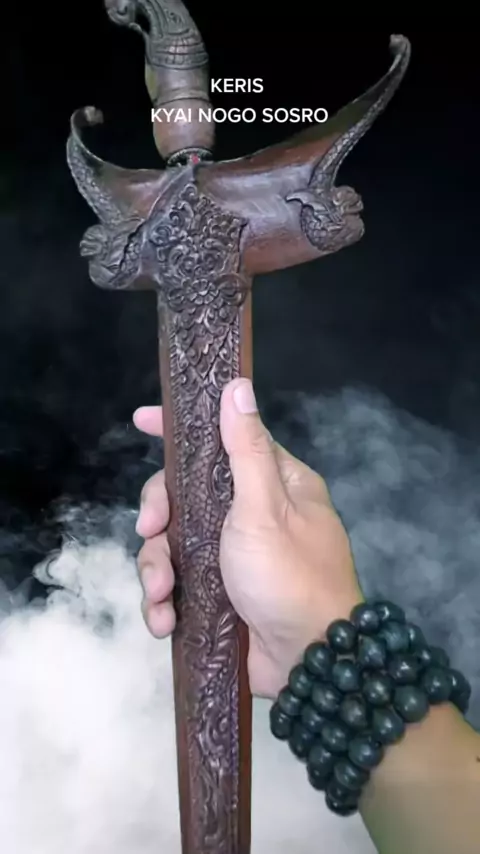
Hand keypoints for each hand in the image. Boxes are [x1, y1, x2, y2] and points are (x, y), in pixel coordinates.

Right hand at [134, 378, 362, 697]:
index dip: (181, 430)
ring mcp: (232, 556)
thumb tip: (238, 386)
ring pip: (173, 542)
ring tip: (161, 595)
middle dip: (159, 513)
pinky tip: (165, 621)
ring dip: (157, 568)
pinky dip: (165, 602)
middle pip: (185, 494)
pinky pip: (177, 584)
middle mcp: (251, 514)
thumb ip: (245, 449)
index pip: (222, 441)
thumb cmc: (290, 575)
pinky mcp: (217, 594)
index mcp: (273, 484)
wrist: (308, 662)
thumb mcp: (265, 508)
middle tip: (151, 529)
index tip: (143, 420)